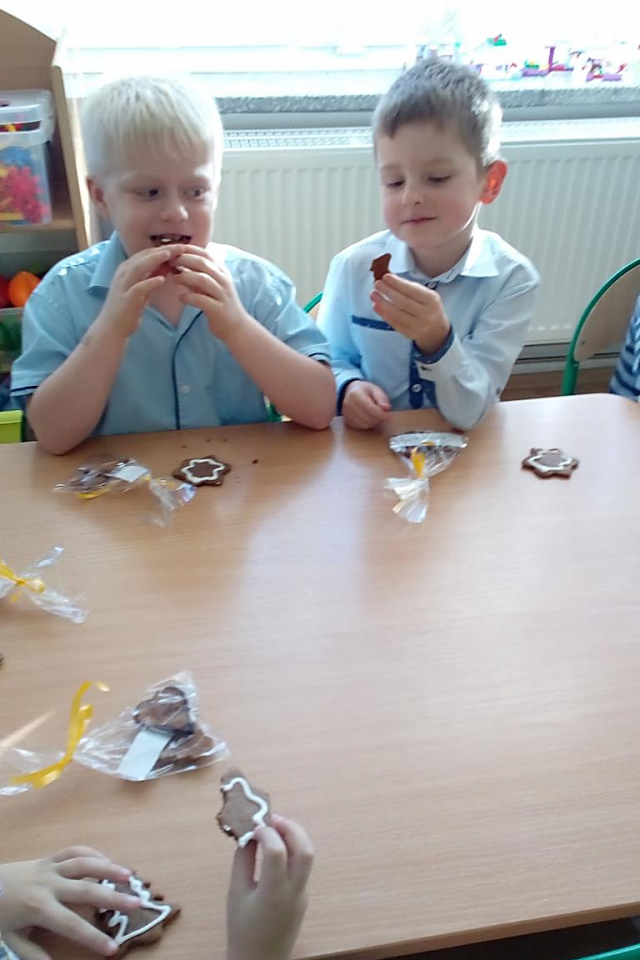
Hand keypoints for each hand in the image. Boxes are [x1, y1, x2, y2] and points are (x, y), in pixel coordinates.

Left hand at [0, 847, 140, 959]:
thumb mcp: (10, 940)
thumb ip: (32, 953)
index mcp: (39, 908)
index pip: (71, 925)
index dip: (93, 937)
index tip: (113, 949)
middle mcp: (49, 885)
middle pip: (86, 890)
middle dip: (113, 898)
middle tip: (137, 904)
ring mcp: (50, 867)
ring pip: (84, 864)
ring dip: (108, 868)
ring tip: (130, 875)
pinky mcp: (49, 858)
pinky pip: (74, 851)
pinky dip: (92, 853)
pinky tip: (108, 860)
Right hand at [94, 245, 183, 339]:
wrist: (112, 328)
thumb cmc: (128, 309)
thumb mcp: (143, 290)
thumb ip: (152, 277)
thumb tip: (168, 266)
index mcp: (127, 269)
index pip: (146, 253)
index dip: (163, 248)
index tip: (181, 246)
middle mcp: (123, 273)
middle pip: (144, 256)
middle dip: (163, 250)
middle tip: (181, 246)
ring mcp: (123, 285)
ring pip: (139, 267)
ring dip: (155, 259)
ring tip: (171, 254)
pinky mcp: (126, 299)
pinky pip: (138, 287)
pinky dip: (150, 282)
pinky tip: (162, 279)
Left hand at [172, 245, 252, 343]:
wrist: (236, 327)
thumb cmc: (219, 305)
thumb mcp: (208, 287)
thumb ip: (195, 276)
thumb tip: (177, 266)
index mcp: (221, 272)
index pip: (205, 254)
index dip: (189, 249)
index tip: (174, 249)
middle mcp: (223, 280)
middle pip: (202, 263)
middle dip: (184, 260)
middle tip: (169, 261)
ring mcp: (222, 294)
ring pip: (203, 279)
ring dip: (185, 276)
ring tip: (173, 278)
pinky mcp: (218, 309)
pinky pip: (202, 300)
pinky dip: (189, 297)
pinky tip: (181, 297)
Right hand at [227, 815, 312, 959]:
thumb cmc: (241, 930)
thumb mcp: (235, 894)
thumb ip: (243, 861)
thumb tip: (249, 834)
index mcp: (273, 894)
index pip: (278, 851)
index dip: (266, 833)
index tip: (253, 828)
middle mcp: (295, 892)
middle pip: (305, 850)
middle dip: (291, 828)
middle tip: (272, 819)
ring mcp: (303, 895)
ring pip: (308, 856)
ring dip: (295, 836)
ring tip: (275, 828)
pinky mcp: (304, 897)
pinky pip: (303, 867)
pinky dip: (294, 850)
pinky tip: (277, 848)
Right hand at [342, 380, 390, 428]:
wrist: (350, 392)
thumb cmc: (364, 390)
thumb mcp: (375, 390)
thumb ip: (381, 398)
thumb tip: (386, 408)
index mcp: (355, 394)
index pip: (370, 409)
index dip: (381, 414)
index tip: (388, 415)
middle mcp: (348, 405)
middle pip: (368, 418)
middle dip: (378, 419)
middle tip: (383, 415)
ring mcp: (346, 414)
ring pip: (365, 424)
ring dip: (374, 422)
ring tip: (376, 415)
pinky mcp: (347, 421)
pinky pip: (360, 427)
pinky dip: (368, 425)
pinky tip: (370, 418)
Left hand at [371, 274, 450, 354]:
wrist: (436, 330)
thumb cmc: (428, 307)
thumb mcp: (426, 294)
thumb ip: (410, 287)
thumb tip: (389, 279)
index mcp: (431, 300)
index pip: (412, 290)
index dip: (397, 283)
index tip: (386, 277)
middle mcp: (426, 314)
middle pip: (403, 302)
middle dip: (388, 292)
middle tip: (377, 284)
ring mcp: (418, 326)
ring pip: (397, 314)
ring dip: (382, 303)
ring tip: (373, 295)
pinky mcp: (409, 334)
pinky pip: (394, 323)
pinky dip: (384, 314)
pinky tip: (376, 306)